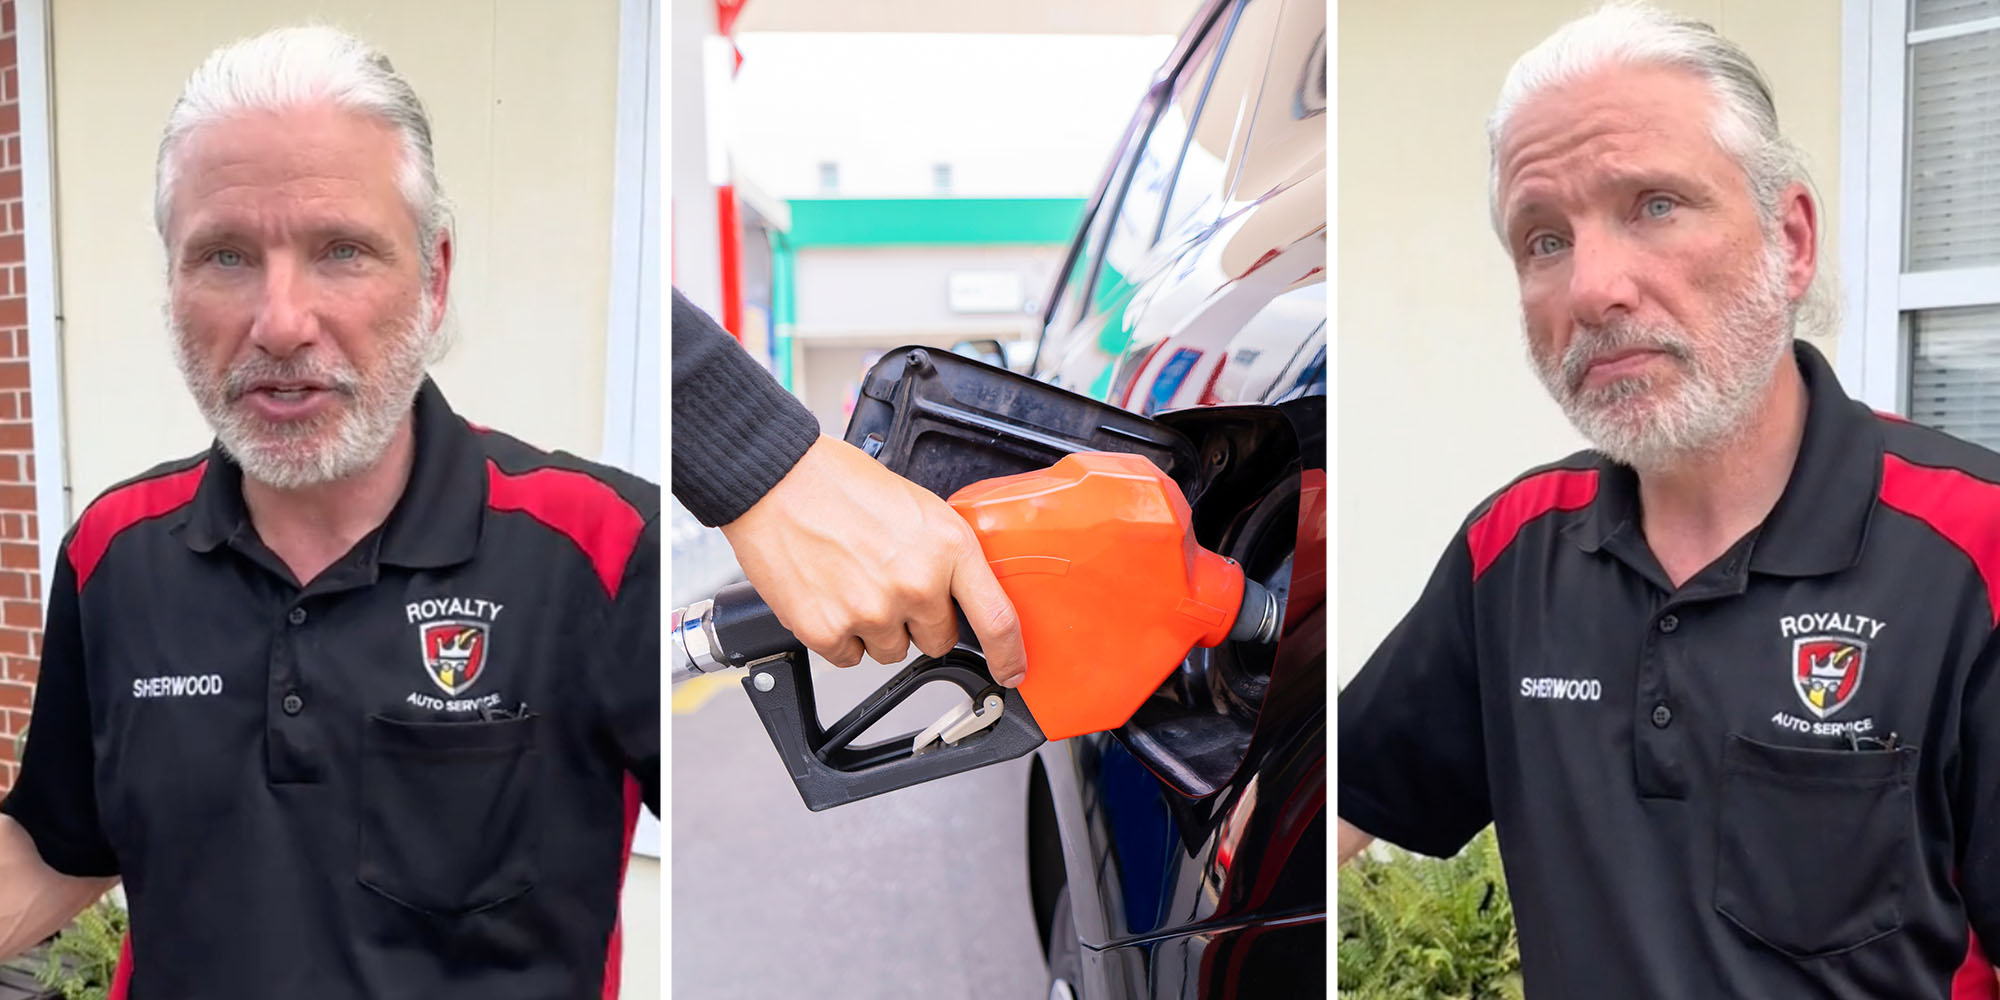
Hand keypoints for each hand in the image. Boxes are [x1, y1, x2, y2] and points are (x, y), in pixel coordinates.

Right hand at [720, 435, 1028, 685]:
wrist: (777, 481)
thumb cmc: (841, 484)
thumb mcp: (918, 506)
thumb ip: (945, 552)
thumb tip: (957, 589)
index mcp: (948, 548)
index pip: (996, 619)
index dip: (1009, 654)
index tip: (1011, 669)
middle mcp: (916, 585)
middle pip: (938, 640)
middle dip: (920, 621)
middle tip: (890, 583)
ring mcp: (872, 612)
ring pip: (891, 650)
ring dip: (877, 628)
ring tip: (854, 581)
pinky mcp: (829, 630)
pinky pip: (849, 656)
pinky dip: (840, 634)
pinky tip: (831, 593)